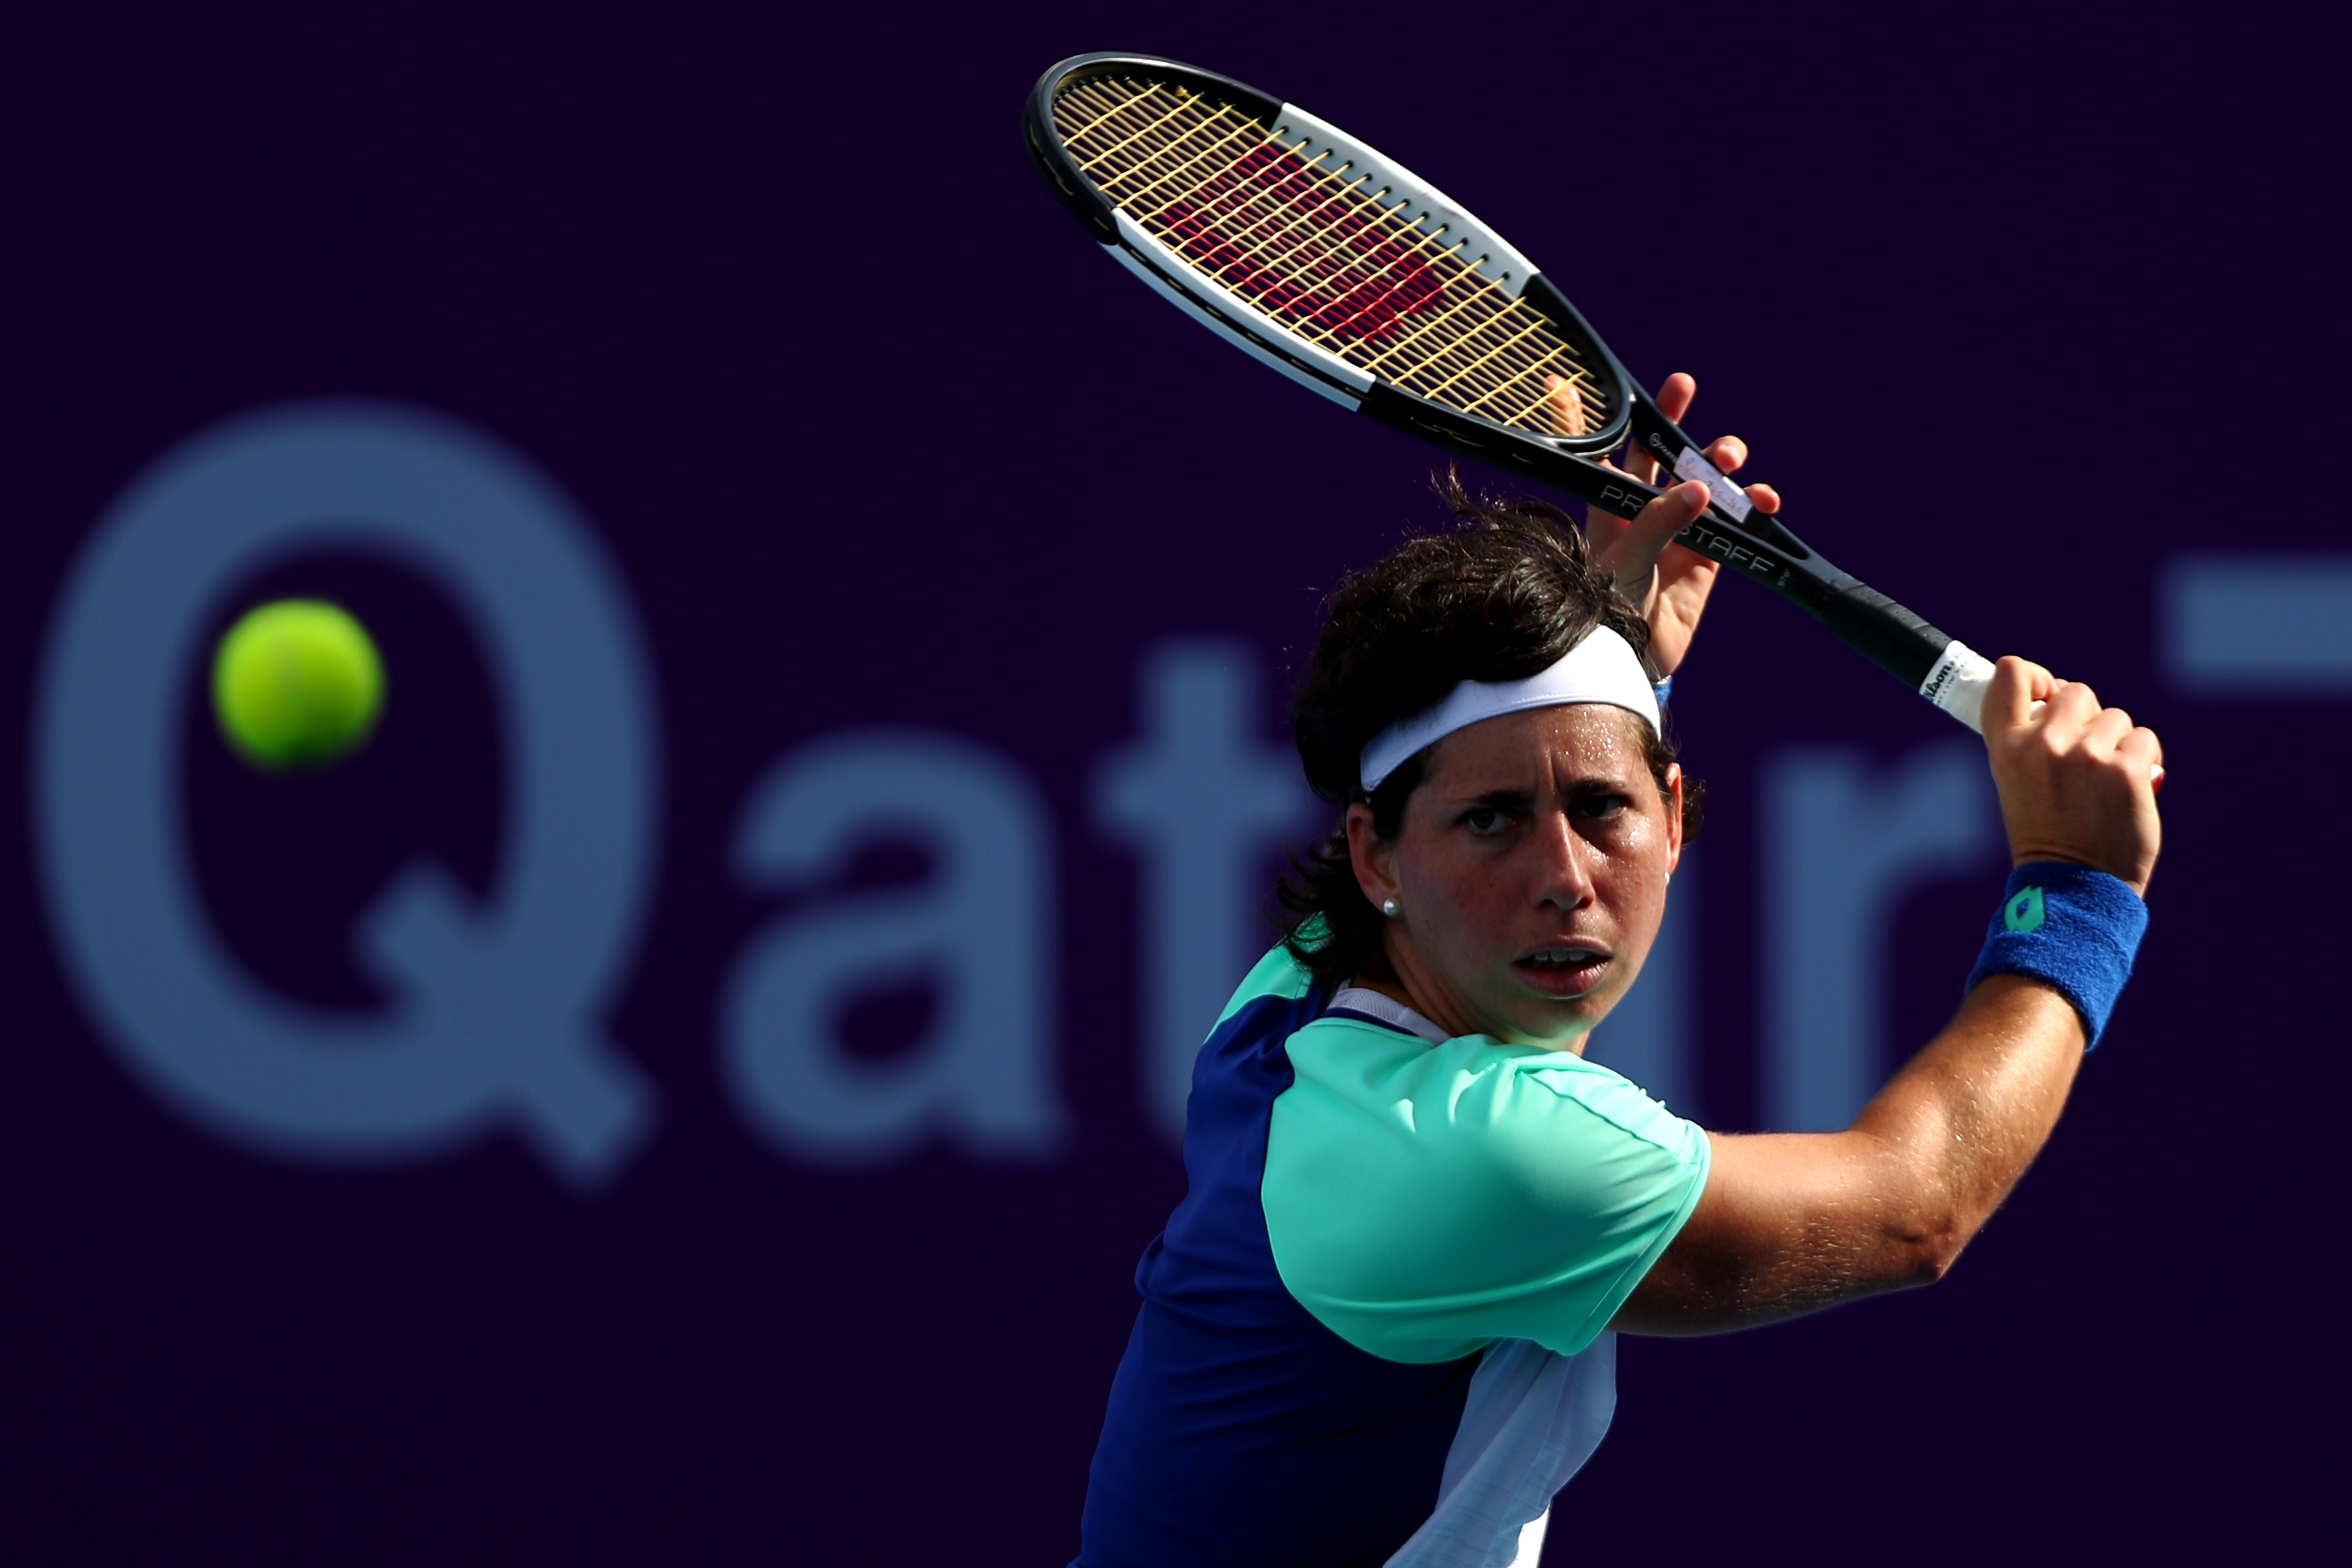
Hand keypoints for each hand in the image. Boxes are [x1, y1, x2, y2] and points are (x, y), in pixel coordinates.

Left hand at [1546, 372, 1780, 675]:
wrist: (1629, 660)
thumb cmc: (1607, 608)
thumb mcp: (1626, 559)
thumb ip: (1659, 522)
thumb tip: (1699, 489)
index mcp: (1608, 506)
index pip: (1594, 454)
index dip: (1577, 418)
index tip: (1561, 382)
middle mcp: (1644, 511)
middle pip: (1659, 452)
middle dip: (1672, 418)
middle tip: (1683, 387)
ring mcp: (1679, 530)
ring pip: (1704, 480)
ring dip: (1720, 461)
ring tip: (1729, 458)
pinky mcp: (1708, 556)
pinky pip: (1736, 522)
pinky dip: (1753, 508)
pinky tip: (1762, 500)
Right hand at [1983, 657, 2162, 894]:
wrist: (2074, 885)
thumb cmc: (2047, 831)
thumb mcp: (2016, 780)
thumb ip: (2031, 738)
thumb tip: (2065, 694)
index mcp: (2005, 747)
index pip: (2011, 674)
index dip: (2035, 675)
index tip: (2046, 696)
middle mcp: (2042, 745)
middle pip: (2076, 692)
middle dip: (2087, 718)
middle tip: (2084, 758)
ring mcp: (2086, 756)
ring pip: (2115, 717)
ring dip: (2117, 743)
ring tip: (2105, 781)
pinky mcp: (2126, 770)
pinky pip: (2144, 739)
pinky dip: (2143, 761)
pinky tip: (2130, 788)